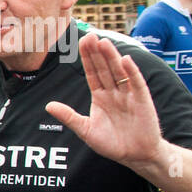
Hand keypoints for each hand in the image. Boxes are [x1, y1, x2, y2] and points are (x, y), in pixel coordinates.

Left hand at [45, 33, 162, 166]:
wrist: (136, 155)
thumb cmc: (112, 143)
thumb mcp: (86, 130)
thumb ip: (69, 117)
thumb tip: (48, 106)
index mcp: (100, 97)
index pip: (92, 73)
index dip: (87, 59)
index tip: (81, 42)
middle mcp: (114, 92)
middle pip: (104, 68)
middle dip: (97, 53)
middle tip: (89, 35)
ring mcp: (129, 95)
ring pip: (119, 72)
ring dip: (112, 57)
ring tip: (103, 42)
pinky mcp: (142, 100)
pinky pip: (136, 83)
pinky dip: (131, 72)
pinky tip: (125, 60)